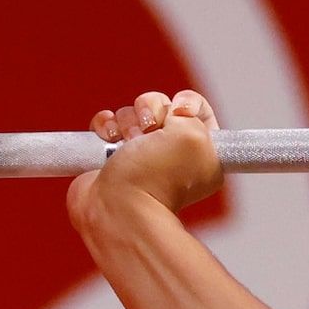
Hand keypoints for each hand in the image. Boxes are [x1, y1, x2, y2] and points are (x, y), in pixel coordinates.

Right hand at [67, 90, 223, 228]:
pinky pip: (108, 123)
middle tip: (148, 134)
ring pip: (132, 113)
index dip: (188, 102)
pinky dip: (105, 126)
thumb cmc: (155, 178)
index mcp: (202, 152)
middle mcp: (171, 151)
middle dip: (151, 112)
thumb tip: (169, 112)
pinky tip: (108, 139)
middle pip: (161, 106)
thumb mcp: (194, 135)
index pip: (199, 109)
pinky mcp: (111, 155)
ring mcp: (140, 153)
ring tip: (126, 145)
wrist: (117, 206)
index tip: (180, 111)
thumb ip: (190, 112)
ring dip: (127, 122)